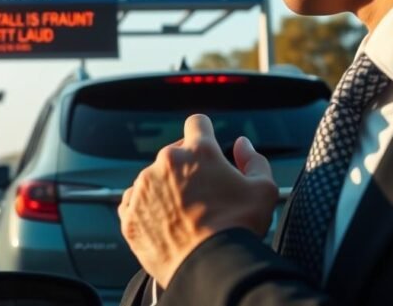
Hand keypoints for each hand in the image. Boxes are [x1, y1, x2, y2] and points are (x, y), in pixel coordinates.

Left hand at [118, 114, 278, 288]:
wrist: (210, 269)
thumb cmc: (238, 229)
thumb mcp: (264, 190)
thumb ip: (254, 160)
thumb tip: (241, 145)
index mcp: (198, 151)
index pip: (197, 123)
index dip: (204, 134)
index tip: (206, 147)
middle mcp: (165, 162)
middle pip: (174, 153)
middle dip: (187, 167)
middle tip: (202, 194)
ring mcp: (142, 187)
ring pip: (153, 178)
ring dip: (165, 189)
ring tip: (184, 216)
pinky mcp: (129, 212)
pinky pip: (134, 202)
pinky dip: (147, 210)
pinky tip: (165, 225)